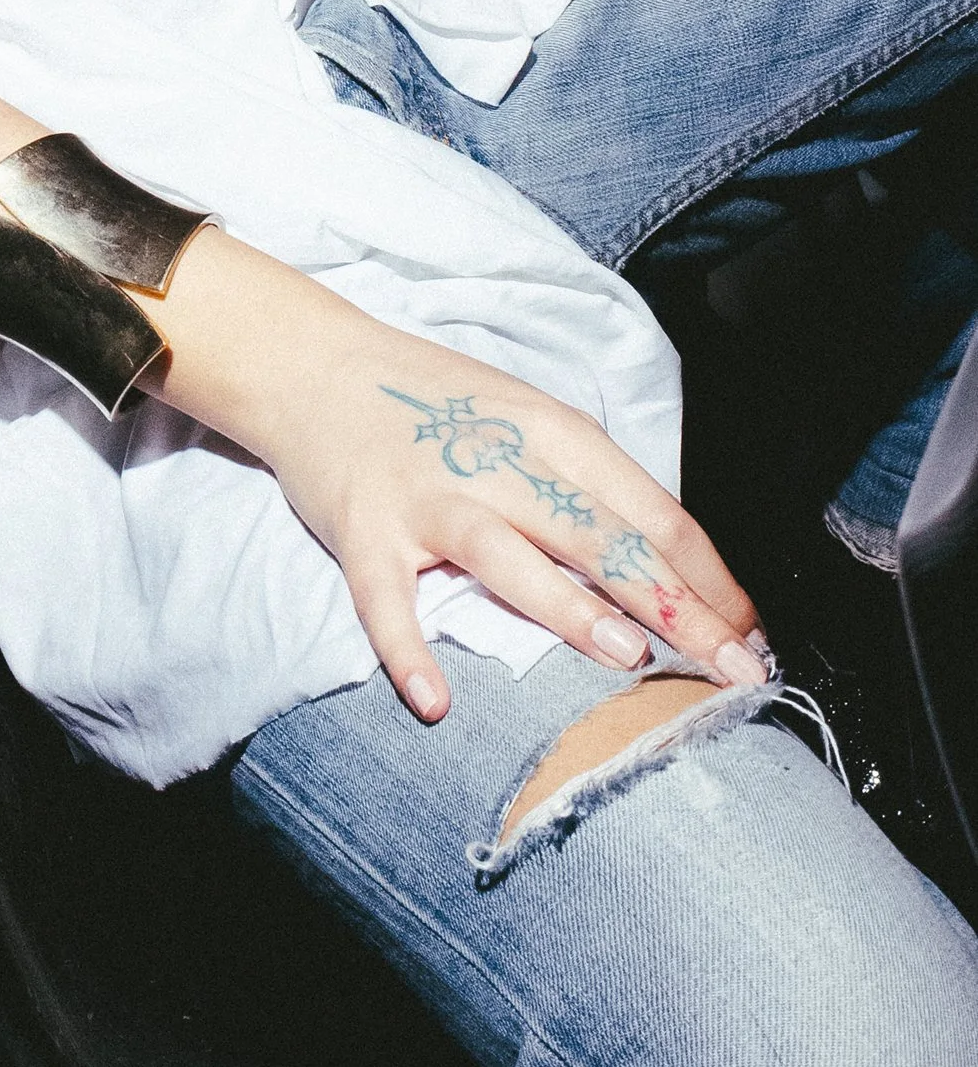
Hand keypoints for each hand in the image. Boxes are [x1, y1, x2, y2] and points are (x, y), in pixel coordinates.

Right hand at [153, 231, 761, 719]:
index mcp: (551, 432)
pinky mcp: (362, 529)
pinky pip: (385, 599)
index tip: (753, 636)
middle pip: (599, 538)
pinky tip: (434, 701)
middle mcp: (495, 461)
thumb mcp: (527, 420)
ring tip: (626, 657)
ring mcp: (427, 496)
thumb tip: (672, 569)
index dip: (709, 578)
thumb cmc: (436, 404)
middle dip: (675, 607)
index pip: (651, 511)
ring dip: (568, 607)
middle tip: (732, 669)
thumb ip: (589, 486)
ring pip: (507, 555)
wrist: (312, 365)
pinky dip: (407, 649)